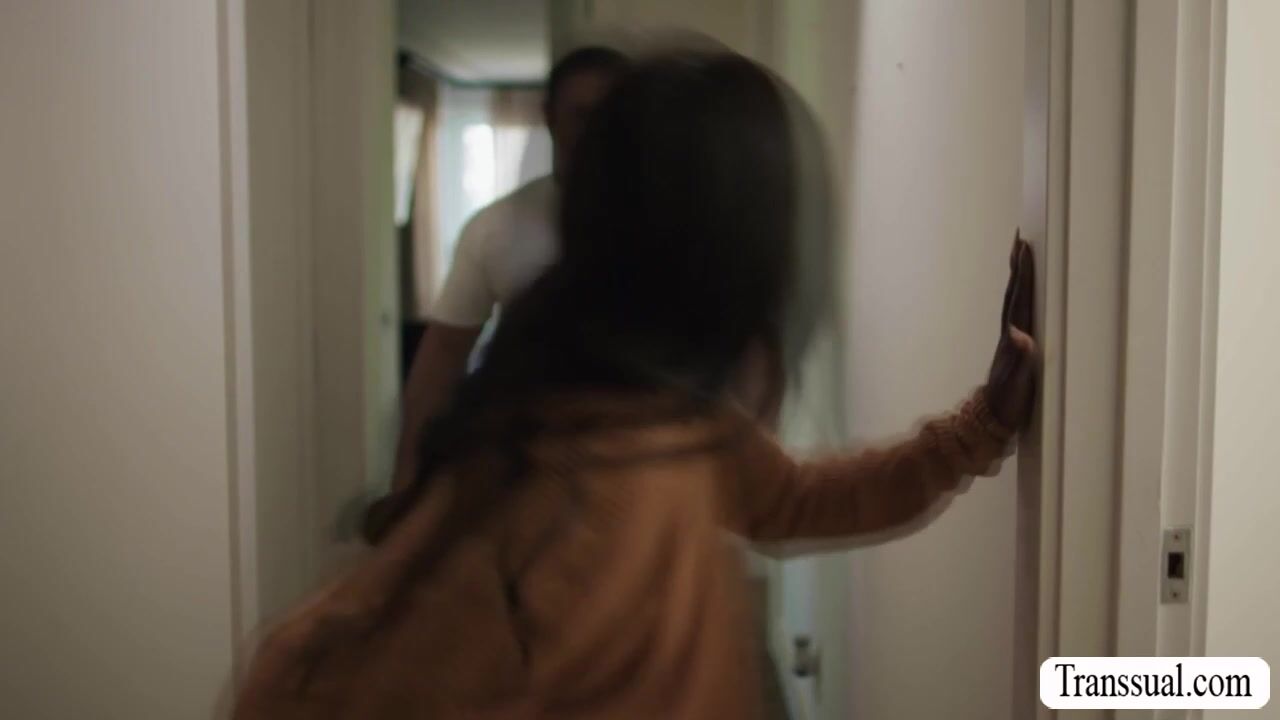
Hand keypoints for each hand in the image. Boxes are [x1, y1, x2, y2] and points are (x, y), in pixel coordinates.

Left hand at [985, 233, 1036, 428]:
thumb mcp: (1017, 382)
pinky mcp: (1015, 346)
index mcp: (1014, 336)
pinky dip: (1022, 296)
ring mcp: (1012, 338)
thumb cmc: (1008, 401)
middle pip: (1014, 292)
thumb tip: (1019, 335)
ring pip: (1015, 300)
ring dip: (1018, 277)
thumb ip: (1020, 359)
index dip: (1023, 273)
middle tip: (1020, 239)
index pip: (1019, 298)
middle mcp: (1011, 333)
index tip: (1024, 247)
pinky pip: (1019, 312)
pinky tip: (1026, 293)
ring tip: (1021, 256)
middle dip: (1018, 266)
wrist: (992, 417)